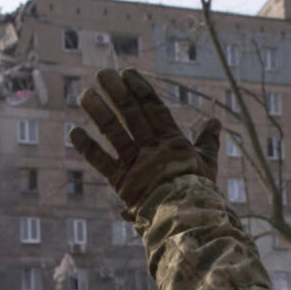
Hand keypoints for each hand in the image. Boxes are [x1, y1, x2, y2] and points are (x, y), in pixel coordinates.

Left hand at [69, 68, 220, 219]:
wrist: (187, 217)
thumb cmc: (199, 193)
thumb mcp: (207, 164)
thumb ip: (208, 142)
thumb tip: (215, 122)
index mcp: (173, 141)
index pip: (154, 108)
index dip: (140, 89)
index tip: (128, 72)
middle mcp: (152, 147)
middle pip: (131, 114)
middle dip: (116, 93)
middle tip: (102, 73)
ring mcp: (136, 163)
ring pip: (114, 132)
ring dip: (98, 112)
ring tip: (85, 94)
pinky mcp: (122, 181)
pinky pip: (101, 161)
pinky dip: (87, 146)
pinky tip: (74, 131)